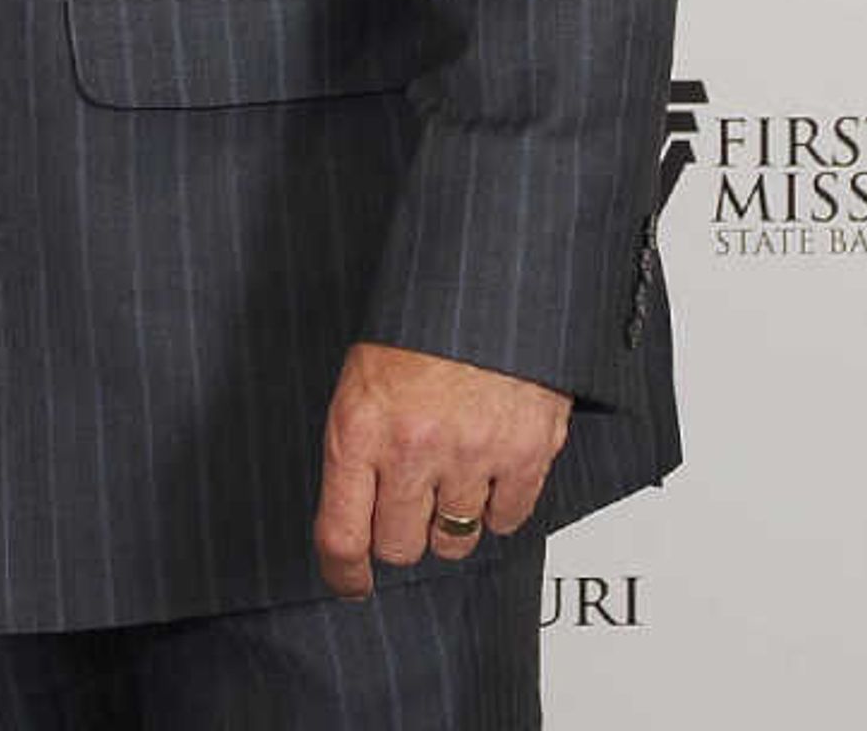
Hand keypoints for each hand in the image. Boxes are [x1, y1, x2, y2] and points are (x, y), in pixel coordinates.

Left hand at [313, 342, 570, 597]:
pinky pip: (507, 520)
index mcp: (359, 427)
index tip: (350, 583)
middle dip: (401, 532)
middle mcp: (413, 448)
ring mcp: (472, 454)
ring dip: (450, 519)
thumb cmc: (418, 325)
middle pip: (399, 547)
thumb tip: (355, 513)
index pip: (341, 534)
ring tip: (451, 475)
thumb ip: (358, 445)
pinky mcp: (526, 454)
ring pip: (454, 539)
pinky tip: (491, 468)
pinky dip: (499, 505)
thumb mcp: (362, 378)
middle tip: (408, 499)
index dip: (343, 573)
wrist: (487, 283)